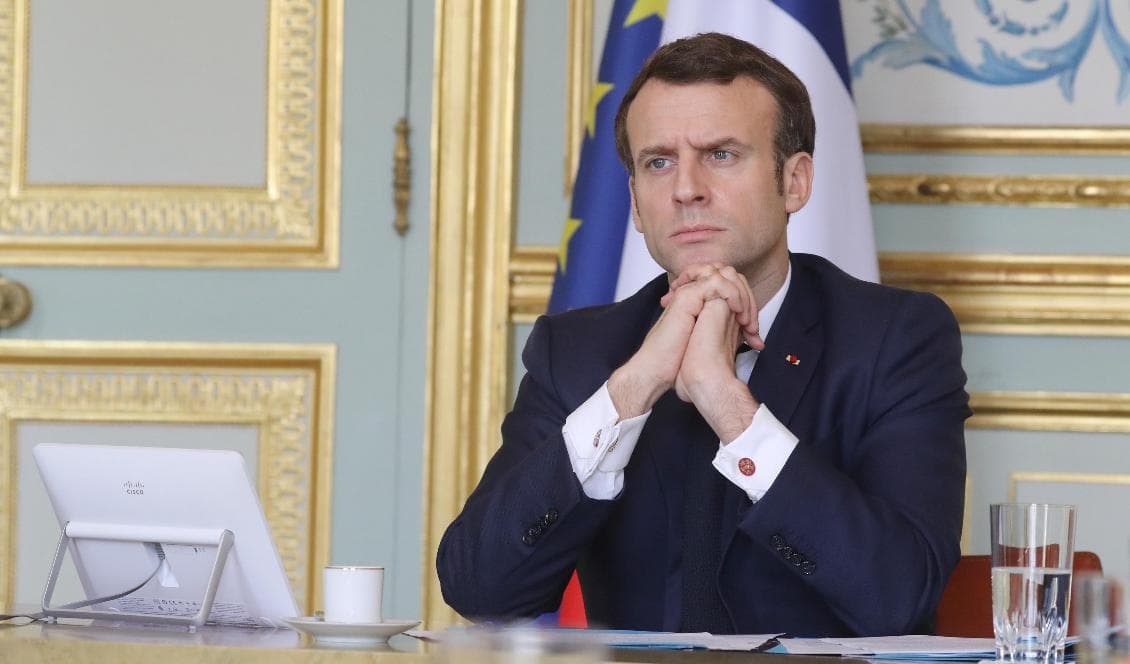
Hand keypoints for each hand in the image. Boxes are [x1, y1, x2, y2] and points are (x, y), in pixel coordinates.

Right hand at [608, 264, 759, 420]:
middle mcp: (692, 292)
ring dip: (743, 297)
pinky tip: (738, 315)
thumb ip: (725, 331)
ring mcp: (688, 291)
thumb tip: (753, 338)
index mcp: (696, 301)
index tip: (753, 333)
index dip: (747, 304)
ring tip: (747, 323)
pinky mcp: (687, 295)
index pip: (729, 286)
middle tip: (753, 329)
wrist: (658, 371)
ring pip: (727, 275)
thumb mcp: (709, 342)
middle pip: (730, 277)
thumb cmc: (676, 362)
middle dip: (748, 299)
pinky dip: (734, 296)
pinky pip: (718, 282)